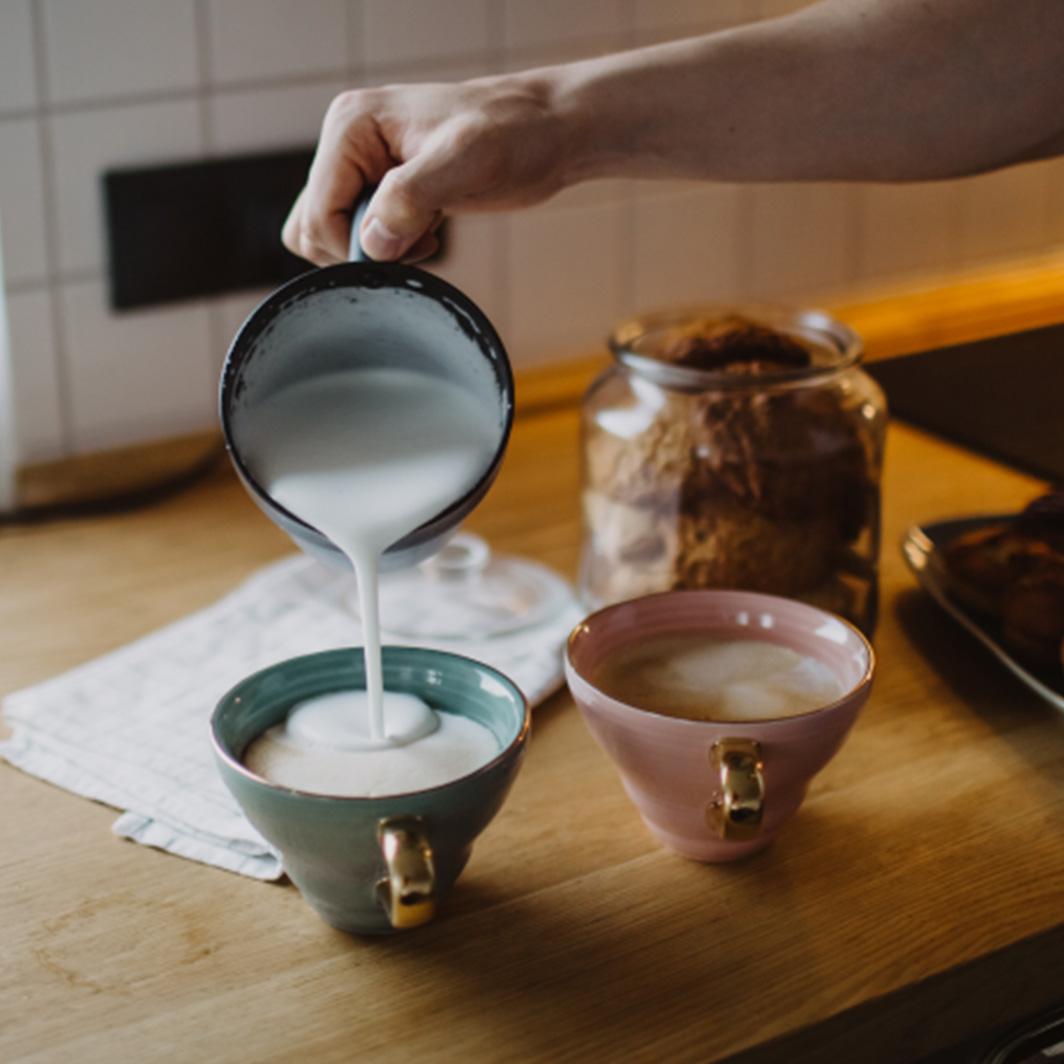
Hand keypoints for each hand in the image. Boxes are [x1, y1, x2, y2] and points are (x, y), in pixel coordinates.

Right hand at [282, 73, 576, 264]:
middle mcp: (348, 144)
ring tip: (422, 236)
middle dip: (361, 250)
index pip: (317, 213)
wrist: (547, 133)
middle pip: (313, 228)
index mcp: (351, 126)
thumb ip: (410, 198)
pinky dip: (390, 249)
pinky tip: (428, 234)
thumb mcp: (464, 162)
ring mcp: (365, 168)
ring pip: (333, 235)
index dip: (355, 248)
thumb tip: (372, 244)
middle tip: (414, 241)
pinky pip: (363, 236)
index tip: (406, 247)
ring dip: (375, 253)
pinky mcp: (386, 189)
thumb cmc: (512, 135)